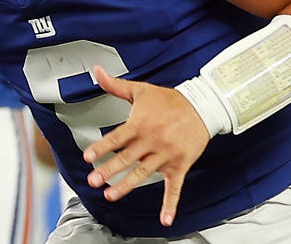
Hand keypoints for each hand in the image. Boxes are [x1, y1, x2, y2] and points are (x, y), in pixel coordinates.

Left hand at [83, 65, 209, 226]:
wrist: (202, 106)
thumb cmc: (169, 100)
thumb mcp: (141, 90)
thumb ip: (116, 85)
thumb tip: (97, 71)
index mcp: (140, 124)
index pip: (116, 138)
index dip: (101, 147)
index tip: (88, 157)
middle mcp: (151, 141)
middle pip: (126, 159)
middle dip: (108, 170)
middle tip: (93, 180)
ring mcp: (165, 155)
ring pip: (143, 174)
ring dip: (126, 186)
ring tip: (110, 195)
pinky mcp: (179, 165)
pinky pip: (175, 188)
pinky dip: (171, 204)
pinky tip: (165, 218)